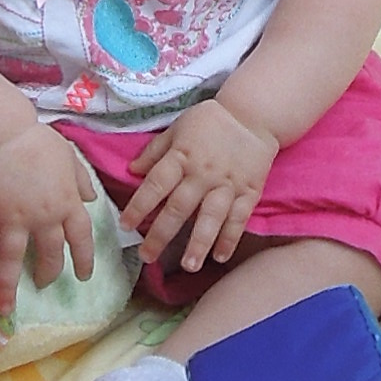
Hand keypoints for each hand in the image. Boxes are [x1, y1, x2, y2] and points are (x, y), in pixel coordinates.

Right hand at [0, 119, 100, 307]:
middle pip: (50, 255)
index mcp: (66, 203)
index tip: (83, 276)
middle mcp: (43, 218)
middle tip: (44, 285)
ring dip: (7, 287)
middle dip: (49, 273)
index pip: (81, 238)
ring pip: (12, 260)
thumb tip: (91, 197)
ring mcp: (13, 219)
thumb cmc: (36, 142)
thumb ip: (80, 180)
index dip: (84, 258)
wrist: (4, 132)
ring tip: (3, 309)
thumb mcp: (69, 157)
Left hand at [119, 97, 278, 279]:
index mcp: (182, 156)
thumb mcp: (178, 128)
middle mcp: (203, 173)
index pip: (156, 185)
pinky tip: (220, 257)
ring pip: (210, 217)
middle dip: (161, 234)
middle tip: (147, 257)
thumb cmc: (211, 121)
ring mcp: (227, 185)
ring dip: (199, 243)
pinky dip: (230, 238)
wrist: (254, 115)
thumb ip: (155, 151)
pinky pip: (238, 218)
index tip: (125, 225)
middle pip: (179, 207)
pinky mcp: (248, 192)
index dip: (139, 206)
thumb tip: (131, 171)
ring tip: (188, 266)